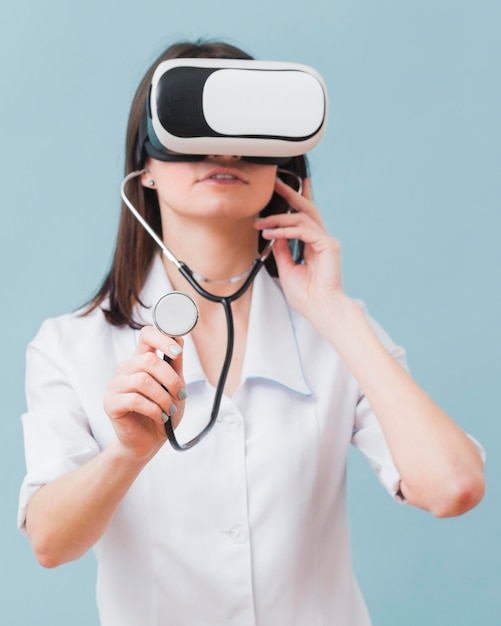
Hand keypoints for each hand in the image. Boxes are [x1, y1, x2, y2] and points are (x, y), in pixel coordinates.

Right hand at [103, 325, 186, 459]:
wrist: (149, 442)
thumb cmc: (163, 412)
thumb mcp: (175, 387)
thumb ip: (175, 365)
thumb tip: (179, 340)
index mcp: (141, 360)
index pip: (146, 335)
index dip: (163, 338)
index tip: (178, 351)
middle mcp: (126, 369)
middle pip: (148, 360)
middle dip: (170, 379)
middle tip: (180, 395)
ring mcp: (116, 385)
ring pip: (143, 380)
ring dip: (163, 397)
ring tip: (169, 410)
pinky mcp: (111, 403)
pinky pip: (134, 400)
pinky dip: (153, 409)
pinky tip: (160, 417)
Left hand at [255, 177, 344, 325]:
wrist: (320, 309)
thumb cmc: (307, 295)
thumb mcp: (287, 268)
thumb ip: (282, 249)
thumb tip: (274, 233)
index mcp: (314, 244)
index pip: (303, 217)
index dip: (293, 201)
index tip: (278, 191)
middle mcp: (322, 239)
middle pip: (306, 208)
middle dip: (290, 193)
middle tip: (275, 183)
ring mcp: (327, 241)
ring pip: (302, 217)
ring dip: (279, 217)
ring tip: (261, 222)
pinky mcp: (329, 246)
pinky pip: (304, 231)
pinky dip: (285, 230)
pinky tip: (271, 233)